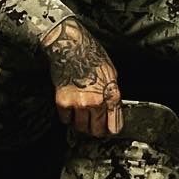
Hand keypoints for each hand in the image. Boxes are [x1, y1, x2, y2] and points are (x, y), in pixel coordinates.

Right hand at [40, 16, 122, 137]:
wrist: (71, 47)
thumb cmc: (91, 55)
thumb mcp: (111, 74)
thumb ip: (111, 93)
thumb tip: (112, 108)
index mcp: (111, 95)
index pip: (115, 125)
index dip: (112, 129)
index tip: (109, 131)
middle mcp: (96, 102)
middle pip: (97, 130)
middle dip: (96, 129)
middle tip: (94, 124)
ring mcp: (79, 104)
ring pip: (81, 127)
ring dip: (82, 124)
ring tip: (82, 114)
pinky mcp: (63, 103)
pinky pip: (66, 119)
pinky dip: (68, 116)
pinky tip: (71, 106)